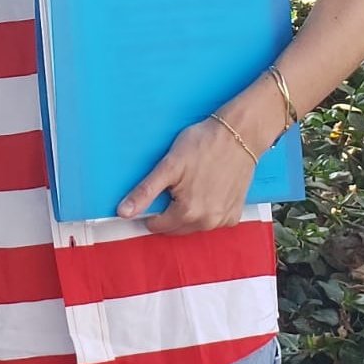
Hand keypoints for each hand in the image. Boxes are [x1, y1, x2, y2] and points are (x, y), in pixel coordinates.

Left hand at [117, 116, 255, 235]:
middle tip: (175, 184)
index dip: (151, 210)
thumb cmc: (203, 144)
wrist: (239, 135)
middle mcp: (207, 222)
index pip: (157, 225)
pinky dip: (207, 211)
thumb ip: (145, 191)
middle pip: (176, 228)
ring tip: (192, 184)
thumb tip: (123, 212)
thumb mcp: (169, 165)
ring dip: (188, 212)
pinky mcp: (235, 214)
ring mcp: (223, 220)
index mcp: (187, 213)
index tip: (157, 191)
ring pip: (194, 226)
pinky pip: (213, 221)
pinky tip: (208, 189)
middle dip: (170, 211)